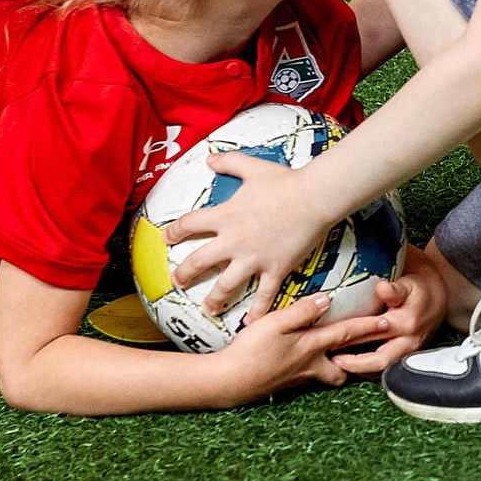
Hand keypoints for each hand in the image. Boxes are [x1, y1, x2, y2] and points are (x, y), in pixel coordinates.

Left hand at [163, 149, 331, 320]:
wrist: (314, 197)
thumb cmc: (284, 181)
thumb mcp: (252, 167)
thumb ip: (229, 162)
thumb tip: (209, 157)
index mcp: (225, 216)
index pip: (189, 225)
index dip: (174, 231)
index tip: (166, 238)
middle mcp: (234, 241)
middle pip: (199, 261)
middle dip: (185, 273)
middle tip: (178, 281)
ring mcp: (254, 258)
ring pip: (226, 285)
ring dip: (214, 299)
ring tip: (208, 308)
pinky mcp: (275, 269)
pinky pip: (264, 296)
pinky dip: (258, 312)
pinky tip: (250, 323)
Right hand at [212, 292, 393, 405]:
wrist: (227, 382)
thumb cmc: (250, 351)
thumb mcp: (275, 324)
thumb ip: (301, 312)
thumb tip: (326, 299)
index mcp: (311, 348)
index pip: (346, 335)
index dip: (368, 326)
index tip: (389, 321)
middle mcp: (309, 366)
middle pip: (342, 369)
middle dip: (356, 363)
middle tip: (368, 352)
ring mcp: (295, 378)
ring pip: (324, 375)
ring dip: (334, 367)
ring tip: (337, 355)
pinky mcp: (282, 384)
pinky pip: (306, 377)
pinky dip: (311, 369)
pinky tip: (300, 359)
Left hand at [332, 260, 447, 376]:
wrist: (439, 298)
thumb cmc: (419, 288)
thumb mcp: (409, 283)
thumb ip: (395, 289)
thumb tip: (381, 288)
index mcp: (407, 322)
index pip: (376, 333)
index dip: (353, 338)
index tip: (334, 338)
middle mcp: (409, 341)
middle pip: (379, 361)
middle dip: (353, 364)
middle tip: (331, 360)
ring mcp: (408, 353)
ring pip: (382, 369)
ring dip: (359, 370)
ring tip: (336, 365)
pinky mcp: (406, 357)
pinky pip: (385, 369)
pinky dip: (367, 369)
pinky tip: (351, 365)